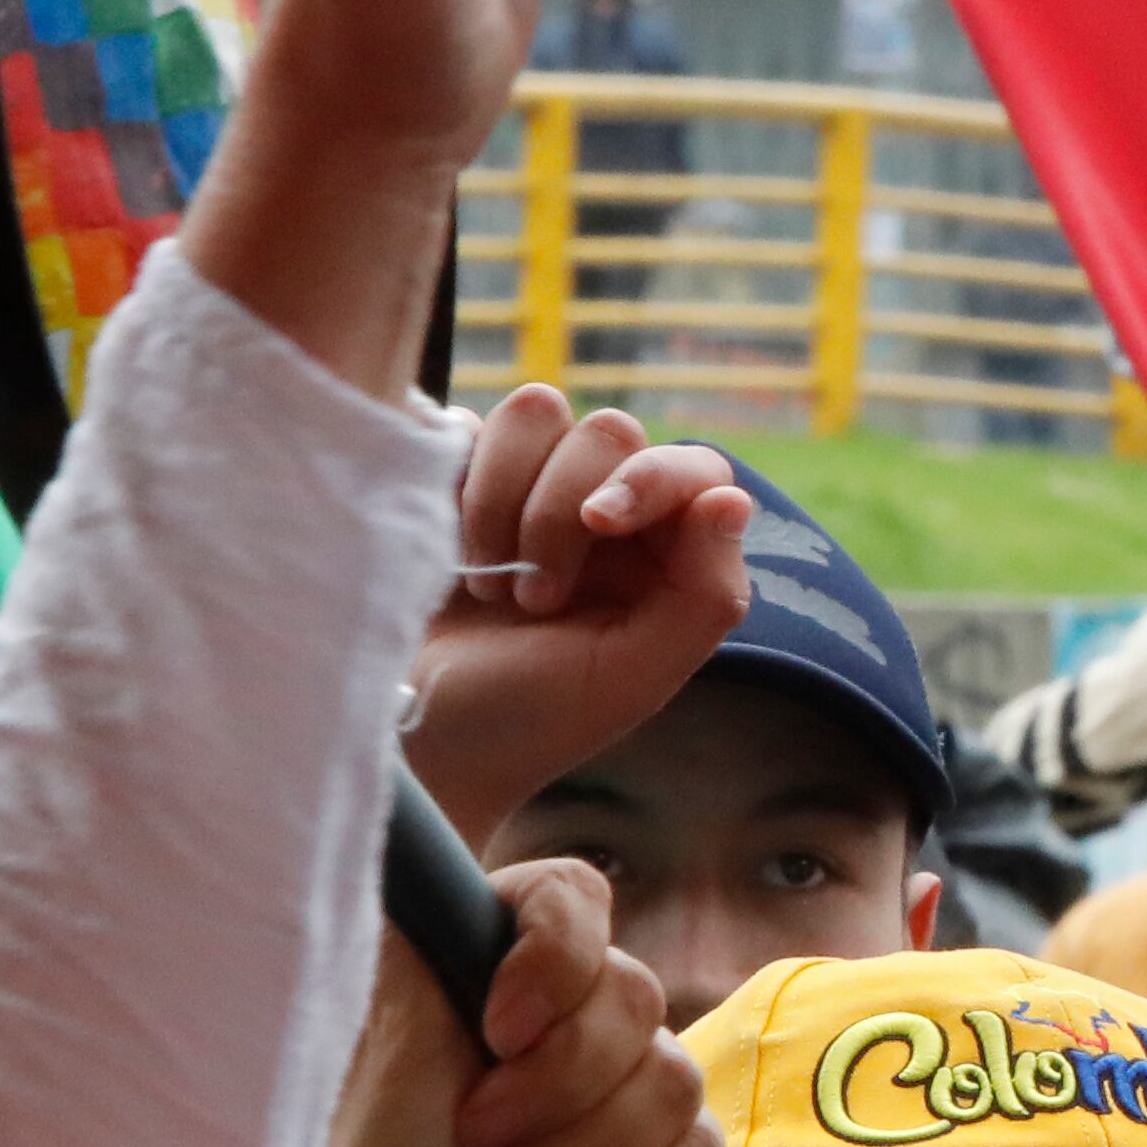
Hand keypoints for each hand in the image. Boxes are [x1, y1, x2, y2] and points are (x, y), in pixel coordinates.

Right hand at [403, 385, 756, 838]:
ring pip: (538, 412)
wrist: (415, 735)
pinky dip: (458, 481)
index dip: (649, 476)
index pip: (693, 470)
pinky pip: (468, 422)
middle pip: (610, 433)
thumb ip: (705, 596)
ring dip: (502, 496)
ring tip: (485, 585)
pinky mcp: (462, 476)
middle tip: (532, 603)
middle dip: (559, 513)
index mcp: (666, 557)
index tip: (600, 521)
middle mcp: (608, 512)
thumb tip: (730, 500)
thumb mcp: (632, 677)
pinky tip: (446, 549)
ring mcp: (533, 487)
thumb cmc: (530, 717)